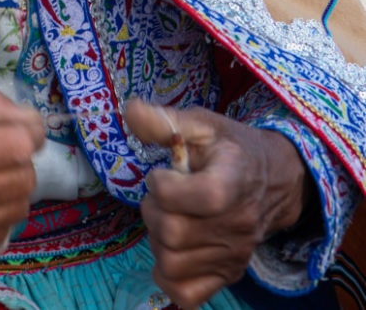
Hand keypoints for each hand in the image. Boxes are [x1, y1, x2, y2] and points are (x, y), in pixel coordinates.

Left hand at [125, 98, 311, 309]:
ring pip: (171, 263)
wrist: (273, 179)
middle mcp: (238, 225)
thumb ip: (163, 120)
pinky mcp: (229, 275)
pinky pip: (186, 294)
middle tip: (162, 196)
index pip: (194, 197)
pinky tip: (169, 249)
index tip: (164, 173)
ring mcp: (234, 255)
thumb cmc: (231, 148)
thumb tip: (129, 110)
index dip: (163, 184)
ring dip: (157, 239)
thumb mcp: (201, 124)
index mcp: (232, 181)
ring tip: (169, 218)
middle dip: (153, 209)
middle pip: (172, 233)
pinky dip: (167, 276)